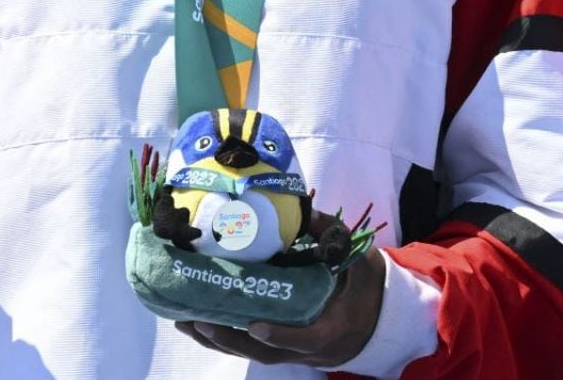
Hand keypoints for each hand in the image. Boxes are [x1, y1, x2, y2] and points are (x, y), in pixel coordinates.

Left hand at [176, 213, 386, 368]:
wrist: (377, 319)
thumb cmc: (365, 288)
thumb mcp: (359, 261)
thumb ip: (333, 238)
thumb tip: (304, 210)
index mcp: (333, 327)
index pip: (306, 338)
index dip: (281, 336)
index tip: (256, 326)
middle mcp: (309, 347)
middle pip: (266, 352)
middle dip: (231, 340)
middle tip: (200, 321)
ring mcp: (293, 350)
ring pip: (252, 353)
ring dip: (218, 341)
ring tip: (186, 322)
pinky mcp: (281, 347)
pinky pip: (249, 348)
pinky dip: (223, 338)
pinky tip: (198, 323)